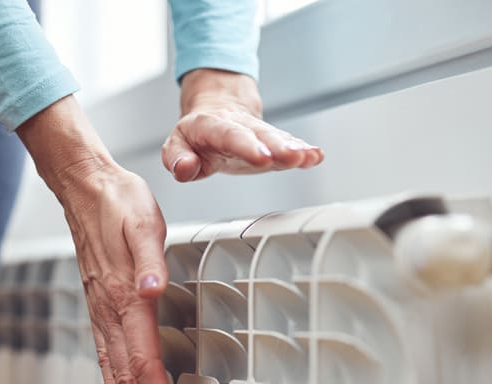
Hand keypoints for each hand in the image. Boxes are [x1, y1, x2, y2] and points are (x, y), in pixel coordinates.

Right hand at [18, 97, 176, 383]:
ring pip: (115, 373)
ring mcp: (100, 313)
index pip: (143, 361)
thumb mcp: (142, 222)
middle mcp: (109, 313)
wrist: (83, 186)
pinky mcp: (99, 307)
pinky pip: (104, 355)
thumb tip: (152, 288)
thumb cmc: (118, 201)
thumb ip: (149, 258)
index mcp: (124, 299)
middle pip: (127, 379)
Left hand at [162, 68, 323, 180]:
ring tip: (309, 157)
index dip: (246, 146)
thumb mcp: (175, 144)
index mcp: (211, 126)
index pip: (228, 135)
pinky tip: (316, 156)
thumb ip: (177, 158)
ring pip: (277, 138)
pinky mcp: (271, 143)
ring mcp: (257, 133)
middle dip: (277, 147)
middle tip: (293, 157)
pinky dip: (302, 150)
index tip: (262, 158)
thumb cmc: (196, 133)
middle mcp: (238, 126)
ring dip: (294, 148)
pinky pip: (288, 144)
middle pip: (259, 135)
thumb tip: (186, 168)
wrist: (217, 107)